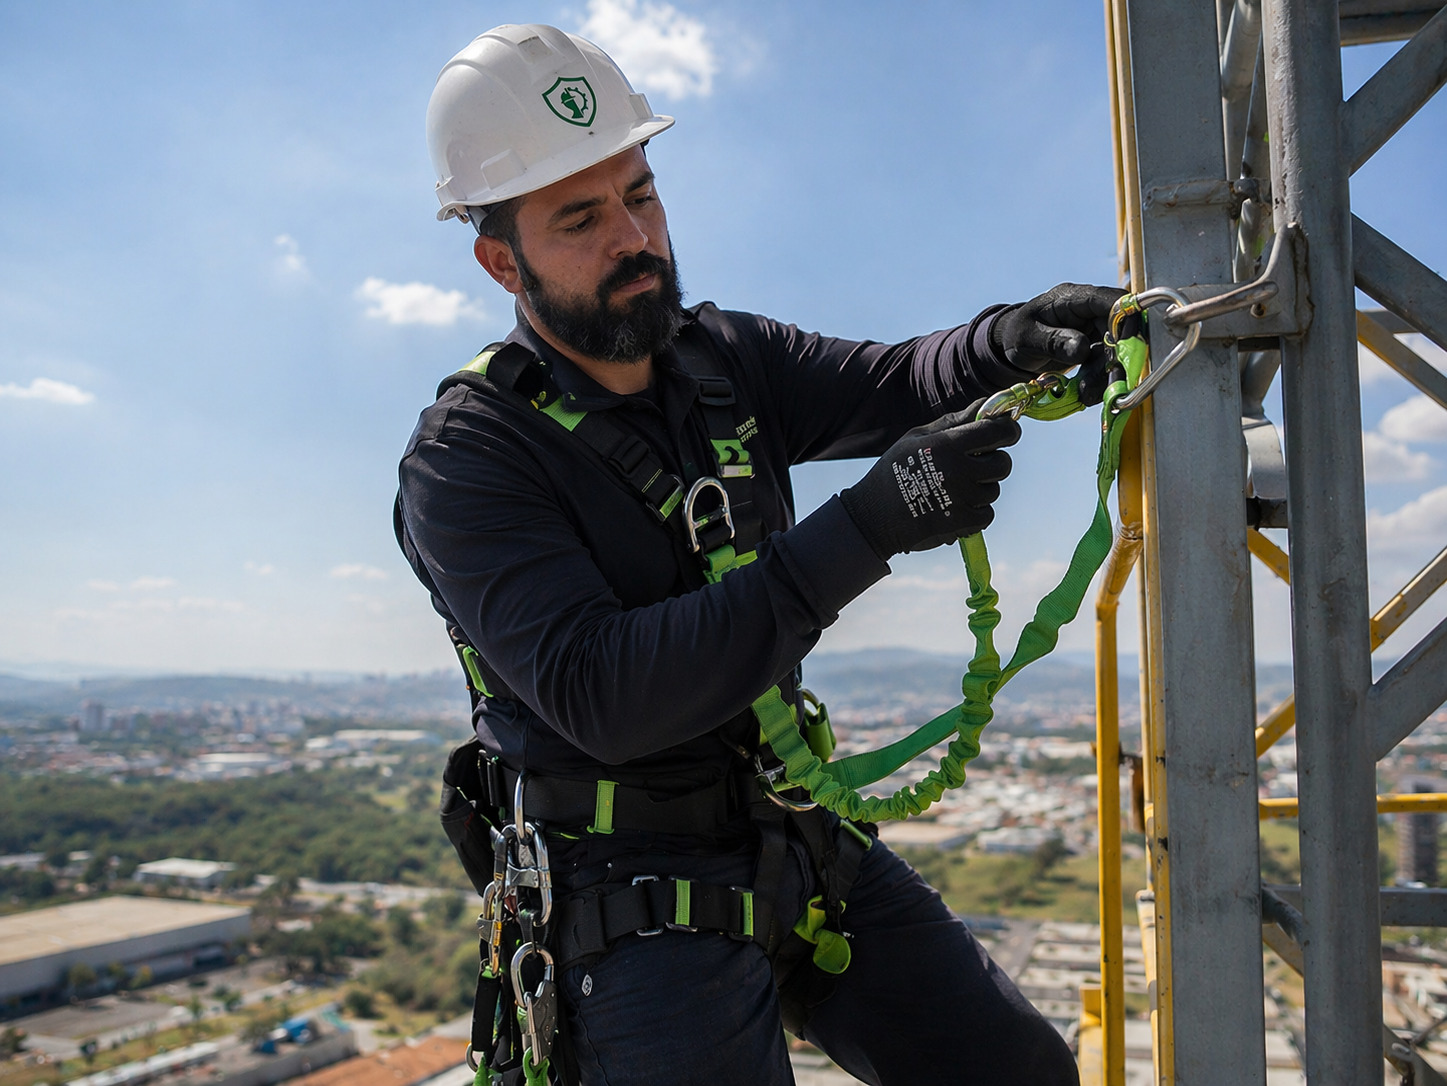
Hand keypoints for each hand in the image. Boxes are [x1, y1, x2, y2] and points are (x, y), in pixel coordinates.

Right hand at [839, 409, 1020, 559]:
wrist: (874, 516)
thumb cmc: (895, 470)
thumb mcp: (918, 438)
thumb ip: (954, 421)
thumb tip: (985, 405)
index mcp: (947, 444)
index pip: (997, 431)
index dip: (1008, 430)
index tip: (1007, 431)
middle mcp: (957, 470)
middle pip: (1003, 464)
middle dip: (994, 462)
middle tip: (975, 464)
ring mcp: (961, 498)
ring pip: (993, 490)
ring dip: (980, 489)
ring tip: (953, 489)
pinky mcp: (961, 523)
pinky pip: (987, 514)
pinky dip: (976, 513)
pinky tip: (955, 507)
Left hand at [989, 283, 1124, 404]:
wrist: (1013, 348)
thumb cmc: (1018, 335)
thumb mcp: (1028, 338)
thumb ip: (1054, 341)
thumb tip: (1083, 348)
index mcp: (1074, 298)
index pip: (1112, 300)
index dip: (1126, 320)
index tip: (1127, 346)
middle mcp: (1089, 311)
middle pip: (1119, 329)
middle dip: (1117, 357)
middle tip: (1110, 383)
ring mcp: (1094, 330)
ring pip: (1114, 350)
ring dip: (1106, 375)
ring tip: (1087, 396)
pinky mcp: (1095, 348)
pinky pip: (1105, 364)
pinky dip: (1098, 381)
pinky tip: (1086, 395)